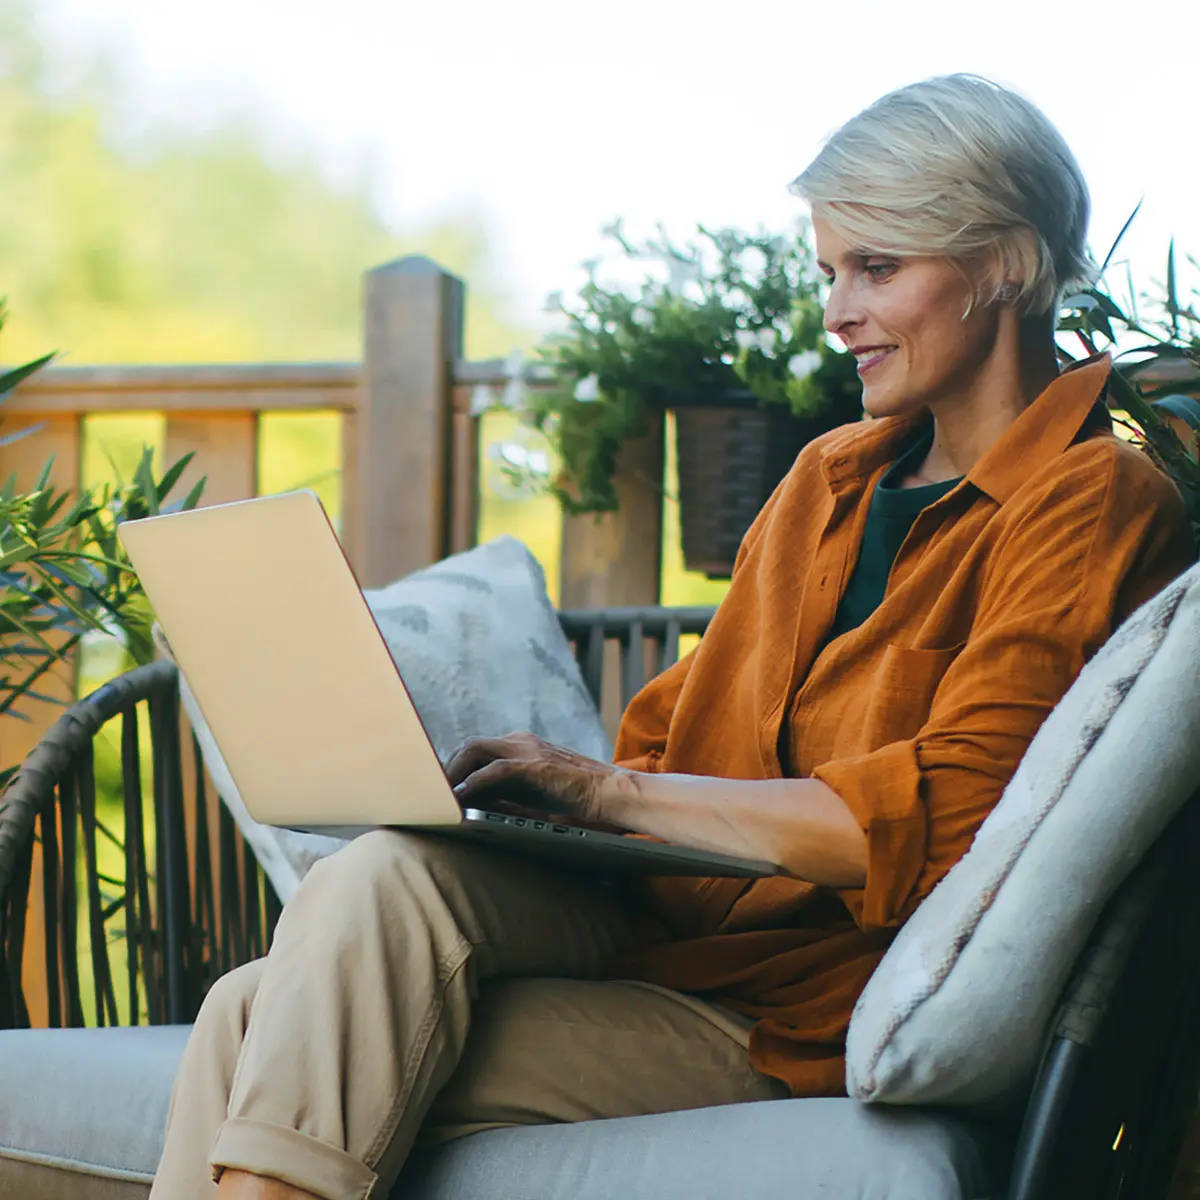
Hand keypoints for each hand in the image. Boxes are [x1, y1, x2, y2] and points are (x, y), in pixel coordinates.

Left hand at [445, 732, 627, 829]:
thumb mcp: (536, 794)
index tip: (440, 785)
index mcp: (523, 745)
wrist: (613, 793)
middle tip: (434, 792)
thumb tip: (473, 805)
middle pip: (470, 745)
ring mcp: (529, 750)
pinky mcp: (536, 766)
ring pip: (476, 750)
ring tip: (442, 795)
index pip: (478, 747)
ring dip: (455, 772)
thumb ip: (508, 794)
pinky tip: (462, 798)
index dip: (455, 765)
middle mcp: (522, 742)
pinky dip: (474, 783)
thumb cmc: (578, 799)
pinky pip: (495, 770)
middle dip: (447, 767)